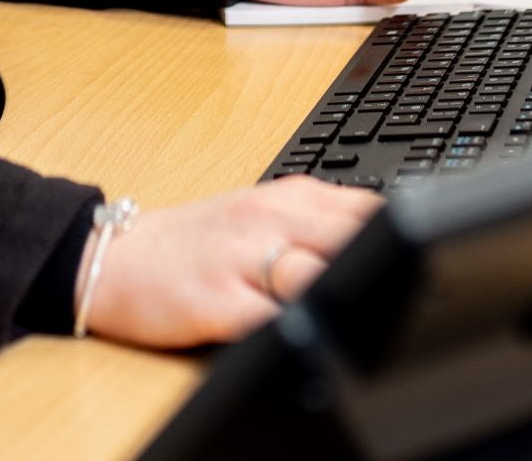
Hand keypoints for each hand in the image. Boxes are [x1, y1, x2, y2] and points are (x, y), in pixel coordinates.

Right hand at [83, 177, 380, 347]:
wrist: (115, 257)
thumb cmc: (197, 242)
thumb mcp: (264, 214)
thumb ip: (323, 225)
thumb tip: (391, 247)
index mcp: (291, 195)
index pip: (371, 210)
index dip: (400, 243)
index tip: (416, 266)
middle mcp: (270, 219)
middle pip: (353, 240)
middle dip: (380, 269)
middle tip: (400, 298)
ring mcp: (241, 260)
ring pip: (315, 276)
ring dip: (341, 297)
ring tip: (357, 320)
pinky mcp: (216, 302)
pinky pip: (269, 319)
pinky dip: (295, 328)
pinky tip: (307, 336)